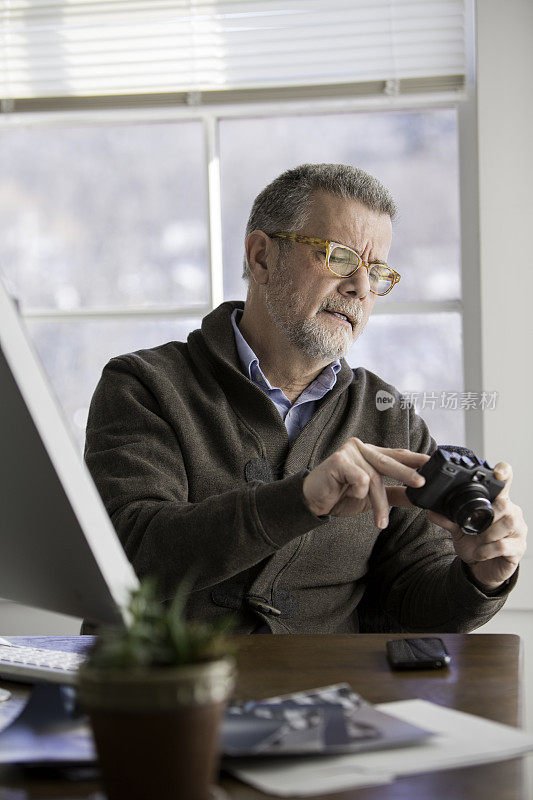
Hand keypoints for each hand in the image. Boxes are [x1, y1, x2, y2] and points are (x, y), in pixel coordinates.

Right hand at [303, 438, 428, 527]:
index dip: (414, 458)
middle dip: (407, 474)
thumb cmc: (340, 496)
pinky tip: (347, 494)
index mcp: (370, 453)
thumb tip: (416, 497)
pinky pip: (359, 479)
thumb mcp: (372, 497)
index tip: (432, 463)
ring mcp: (350, 452)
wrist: (313, 502)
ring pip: (374, 478)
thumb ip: (393, 494)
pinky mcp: (339, 460)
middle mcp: (361, 448)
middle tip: (421, 485)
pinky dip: (357, 493)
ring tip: (380, 522)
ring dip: (379, 503)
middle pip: (389, 462)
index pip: (397, 454)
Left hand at [427, 462, 526, 590]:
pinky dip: (487, 550)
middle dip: (487, 516)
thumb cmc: (475, 544)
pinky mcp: (518, 548)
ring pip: (508, 523)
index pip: (505, 483)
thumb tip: (431, 511)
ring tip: (478, 540)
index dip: (504, 474)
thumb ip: (447, 519)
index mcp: (498, 504)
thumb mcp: (458, 530)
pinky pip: (504, 545)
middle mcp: (511, 513)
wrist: (480, 568)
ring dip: (487, 534)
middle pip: (506, 504)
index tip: (498, 471)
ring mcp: (517, 531)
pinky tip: (480, 553)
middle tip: (475, 527)